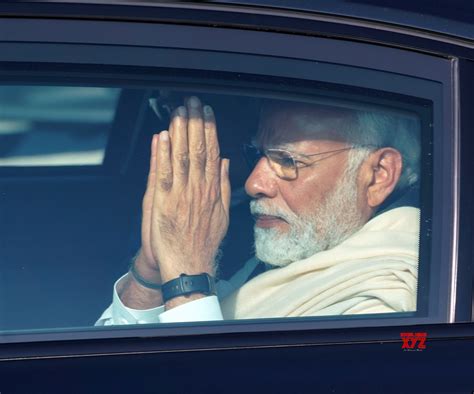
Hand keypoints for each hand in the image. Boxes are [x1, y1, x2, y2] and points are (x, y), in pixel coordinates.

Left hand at [145, 96, 230, 282]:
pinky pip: (164, 174)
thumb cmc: (204, 241)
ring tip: (179, 111)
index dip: (209, 130)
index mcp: (212, 190)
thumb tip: (225, 163)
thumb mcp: (222, 213)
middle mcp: (198, 188)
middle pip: (198, 149)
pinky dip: (163, 154)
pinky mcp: (164, 202)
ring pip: (182, 157)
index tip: (207, 113)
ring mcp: (181, 194)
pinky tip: (163, 136)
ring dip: (180, 132)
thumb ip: (223, 185)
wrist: (188, 264)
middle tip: (193, 102)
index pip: (212, 153)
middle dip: (195, 123)